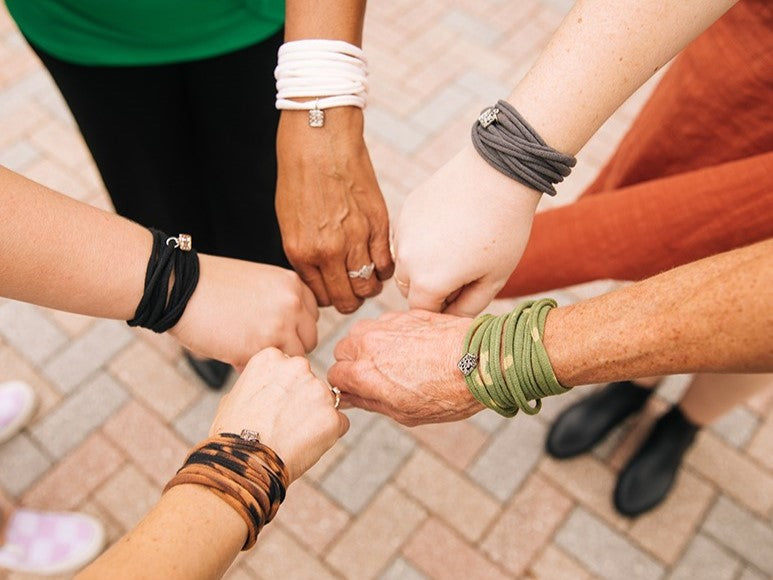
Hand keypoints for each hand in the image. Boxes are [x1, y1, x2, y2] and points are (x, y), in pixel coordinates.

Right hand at [169, 255, 318, 366]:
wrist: (178, 286)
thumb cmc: (210, 285)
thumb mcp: (258, 282)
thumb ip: (280, 304)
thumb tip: (292, 336)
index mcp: (293, 284)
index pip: (312, 317)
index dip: (293, 328)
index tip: (273, 330)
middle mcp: (293, 303)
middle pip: (309, 340)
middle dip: (288, 347)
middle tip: (259, 345)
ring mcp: (280, 326)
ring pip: (294, 360)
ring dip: (274, 361)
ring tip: (245, 350)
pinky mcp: (260, 348)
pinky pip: (269, 370)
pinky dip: (253, 368)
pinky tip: (232, 354)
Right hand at [209, 348, 347, 481]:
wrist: (244, 462)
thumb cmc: (233, 433)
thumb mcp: (235, 394)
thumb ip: (260, 383)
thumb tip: (266, 389)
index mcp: (273, 358)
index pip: (290, 368)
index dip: (284, 389)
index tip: (275, 405)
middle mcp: (298, 367)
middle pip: (310, 382)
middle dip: (303, 400)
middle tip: (285, 422)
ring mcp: (318, 391)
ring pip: (326, 402)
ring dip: (317, 416)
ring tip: (293, 436)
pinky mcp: (333, 417)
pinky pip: (339, 423)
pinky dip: (329, 434)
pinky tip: (306, 445)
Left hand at [276, 107, 393, 313]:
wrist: (320, 140)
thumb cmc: (300, 177)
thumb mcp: (290, 222)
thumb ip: (306, 254)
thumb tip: (322, 276)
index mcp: (302, 252)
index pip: (321, 297)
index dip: (329, 298)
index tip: (334, 291)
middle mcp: (329, 252)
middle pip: (347, 299)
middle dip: (350, 300)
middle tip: (352, 290)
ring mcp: (357, 239)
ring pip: (369, 286)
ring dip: (368, 286)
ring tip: (366, 276)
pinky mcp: (379, 225)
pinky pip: (386, 264)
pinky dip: (384, 269)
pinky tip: (378, 260)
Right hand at [328, 310, 484, 425]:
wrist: (481, 361)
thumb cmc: (447, 394)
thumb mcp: (405, 414)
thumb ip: (371, 403)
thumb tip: (351, 399)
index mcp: (364, 373)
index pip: (334, 376)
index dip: (346, 387)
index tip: (359, 391)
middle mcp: (369, 344)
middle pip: (342, 350)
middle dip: (353, 363)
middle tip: (376, 376)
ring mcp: (387, 325)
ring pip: (361, 332)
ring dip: (368, 344)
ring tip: (392, 360)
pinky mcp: (406, 313)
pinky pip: (385, 322)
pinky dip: (389, 334)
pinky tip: (411, 347)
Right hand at [392, 145, 540, 316]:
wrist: (498, 172)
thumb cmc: (503, 229)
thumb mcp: (494, 278)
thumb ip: (468, 308)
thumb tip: (449, 319)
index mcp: (427, 282)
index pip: (423, 313)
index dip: (444, 308)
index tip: (465, 294)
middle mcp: (405, 259)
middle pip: (410, 289)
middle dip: (431, 287)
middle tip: (464, 270)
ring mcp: (402, 232)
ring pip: (405, 262)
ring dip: (423, 263)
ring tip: (458, 246)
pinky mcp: (405, 210)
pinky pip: (407, 237)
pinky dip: (422, 239)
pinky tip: (451, 225)